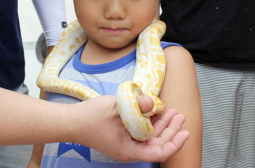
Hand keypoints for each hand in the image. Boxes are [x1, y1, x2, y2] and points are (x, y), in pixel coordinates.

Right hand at [72, 95, 188, 162]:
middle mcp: (129, 149)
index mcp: (129, 149)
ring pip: (149, 137)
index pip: (159, 152)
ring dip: (161, 124)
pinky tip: (155, 111)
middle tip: (179, 114)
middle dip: (170, 129)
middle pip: (157, 144)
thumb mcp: (116, 108)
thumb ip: (136, 105)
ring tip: (170, 110)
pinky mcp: (121, 136)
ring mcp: (125, 143)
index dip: (174, 143)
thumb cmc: (90, 117)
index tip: (185, 131)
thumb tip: (153, 102)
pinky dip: (149, 123)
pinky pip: (140, 132)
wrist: (70, 121)